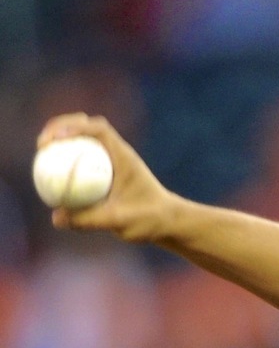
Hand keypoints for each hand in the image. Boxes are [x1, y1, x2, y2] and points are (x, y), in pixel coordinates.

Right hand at [37, 113, 178, 244]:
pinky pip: (84, 157)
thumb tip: (56, 218)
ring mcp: (113, 160)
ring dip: (63, 138)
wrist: (168, 222)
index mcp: (124, 157)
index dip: (73, 127)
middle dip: (61, 127)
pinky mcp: (108, 170)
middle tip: (41, 145)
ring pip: (85, 139)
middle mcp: (118, 153)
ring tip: (42, 152)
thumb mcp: (119, 222)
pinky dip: (68, 157)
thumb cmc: (149, 220)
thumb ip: (89, 220)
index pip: (99, 129)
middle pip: (87, 126)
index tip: (52, 140)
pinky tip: (53, 173)